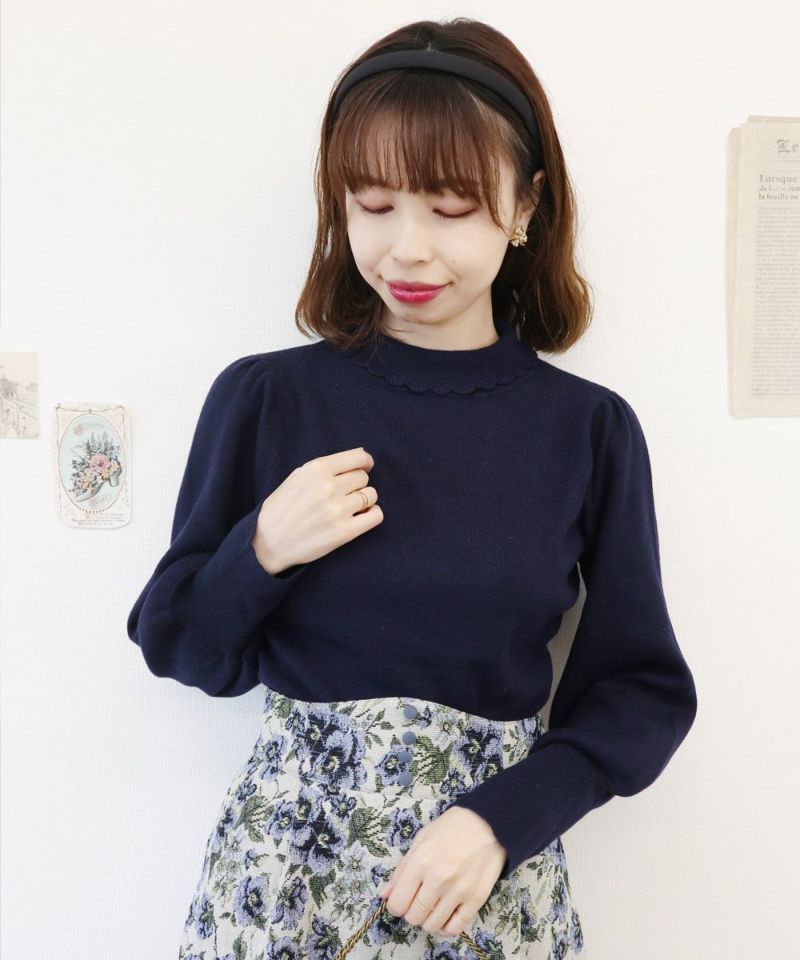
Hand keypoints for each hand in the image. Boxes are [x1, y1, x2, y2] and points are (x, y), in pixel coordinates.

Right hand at [250, 446, 381, 573]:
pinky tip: (361, 517)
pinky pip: (376, 515)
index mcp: (315, 469)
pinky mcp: (344, 532)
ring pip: (371, 495)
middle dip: (357, 484)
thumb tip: (361, 456)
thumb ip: (326, 467)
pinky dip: (372, 514)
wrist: (268, 542)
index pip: (359, 457)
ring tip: (349, 507)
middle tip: (344, 494)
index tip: (364, 468)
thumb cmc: (282, 508)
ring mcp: (337, 510)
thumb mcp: (297, 477)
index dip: (365, 462)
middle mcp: (328, 487)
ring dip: (364, 500)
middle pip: (363, 477)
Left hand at [376, 806, 506, 938]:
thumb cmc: (451, 827)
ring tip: (432, 908)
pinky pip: (456, 927)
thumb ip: (401, 869)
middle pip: (414, 917)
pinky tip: (445, 918)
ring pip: (433, 925)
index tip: (401, 900)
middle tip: (417, 902)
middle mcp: (438, 880)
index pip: (398, 903)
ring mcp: (458, 891)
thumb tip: (385, 895)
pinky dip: (447, 928)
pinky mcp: (476, 899)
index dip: (396, 906)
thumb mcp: (421, 840)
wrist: (489, 823)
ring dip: (428, 920)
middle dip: (411, 913)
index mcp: (420, 862)